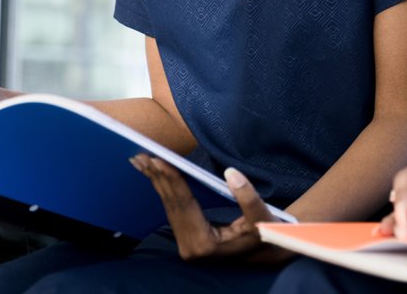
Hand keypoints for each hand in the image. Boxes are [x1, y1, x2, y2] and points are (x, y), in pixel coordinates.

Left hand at [130, 155, 288, 262]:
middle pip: (171, 204)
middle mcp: (190, 247)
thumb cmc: (263, 233)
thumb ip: (248, 197)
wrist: (264, 251)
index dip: (172, 180)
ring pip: (168, 206)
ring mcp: (186, 244)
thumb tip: (231, 174)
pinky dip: (163, 188)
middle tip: (142, 155)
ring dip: (156, 181)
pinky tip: (154, 175)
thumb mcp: (261, 218)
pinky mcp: (186, 237)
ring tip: (141, 161)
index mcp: (205, 244)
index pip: (184, 205)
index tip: (158, 161)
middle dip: (157, 178)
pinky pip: (172, 208)